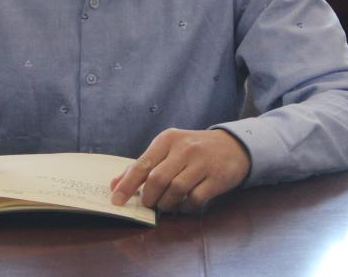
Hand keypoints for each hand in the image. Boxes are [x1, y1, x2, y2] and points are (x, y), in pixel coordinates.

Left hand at [109, 128, 249, 212]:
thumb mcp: (167, 150)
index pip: (142, 164)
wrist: (232, 146)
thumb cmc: (193, 150)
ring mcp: (202, 162)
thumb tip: (115, 184)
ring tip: (166, 205)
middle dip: (149, 198)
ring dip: (166, 204)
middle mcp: (184, 148)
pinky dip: (185, 208)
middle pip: (157, 180)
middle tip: (148, 204)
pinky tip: (183, 205)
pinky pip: (195, 199)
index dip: (127, 185)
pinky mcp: (217, 177)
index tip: (116, 201)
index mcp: (167, 139)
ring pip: (175, 191)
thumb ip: (142, 166)